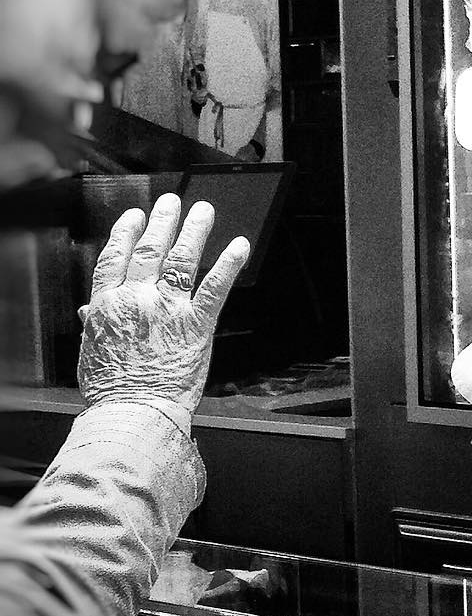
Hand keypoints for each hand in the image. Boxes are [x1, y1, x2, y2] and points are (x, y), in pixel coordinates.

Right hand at [77, 193, 249, 418]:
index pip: (116, 258)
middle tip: (172, 202)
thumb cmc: (113, 389)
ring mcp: (169, 309)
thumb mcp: (92, 352)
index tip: (134, 217)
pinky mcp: (198, 324)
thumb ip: (95, 324)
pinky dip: (229, 264)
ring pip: (182, 259)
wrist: (134, 413)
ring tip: (204, 211)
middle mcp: (139, 300)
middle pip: (151, 250)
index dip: (126, 234)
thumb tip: (88, 311)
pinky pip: (216, 287)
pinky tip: (239, 246)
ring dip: (194, 231)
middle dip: (163, 222)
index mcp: (109, 306)